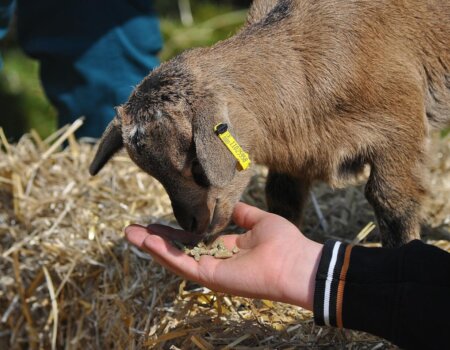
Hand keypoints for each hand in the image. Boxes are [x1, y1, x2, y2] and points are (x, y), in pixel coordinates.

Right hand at [125, 202, 322, 309]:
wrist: (296, 262)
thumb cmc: (283, 242)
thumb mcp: (258, 220)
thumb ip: (241, 214)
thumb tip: (228, 204)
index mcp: (224, 248)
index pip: (192, 240)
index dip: (173, 232)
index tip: (155, 222)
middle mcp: (214, 260)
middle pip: (177, 250)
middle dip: (154, 240)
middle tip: (131, 229)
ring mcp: (210, 270)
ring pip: (173, 258)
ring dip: (151, 247)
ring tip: (129, 234)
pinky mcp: (209, 277)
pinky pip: (182, 265)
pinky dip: (163, 254)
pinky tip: (147, 242)